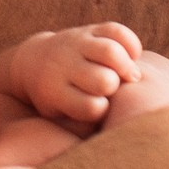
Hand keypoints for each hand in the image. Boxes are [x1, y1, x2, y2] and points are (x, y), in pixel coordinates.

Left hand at [7, 22, 144, 123]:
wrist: (37, 62)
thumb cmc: (59, 100)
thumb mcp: (60, 118)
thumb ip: (84, 129)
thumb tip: (114, 138)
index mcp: (55, 92)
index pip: (90, 107)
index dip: (101, 110)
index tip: (98, 109)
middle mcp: (64, 66)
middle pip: (103, 80)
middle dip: (114, 88)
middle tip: (116, 91)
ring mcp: (77, 44)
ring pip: (111, 52)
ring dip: (127, 67)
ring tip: (130, 76)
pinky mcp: (89, 30)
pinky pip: (117, 31)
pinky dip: (131, 44)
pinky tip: (131, 58)